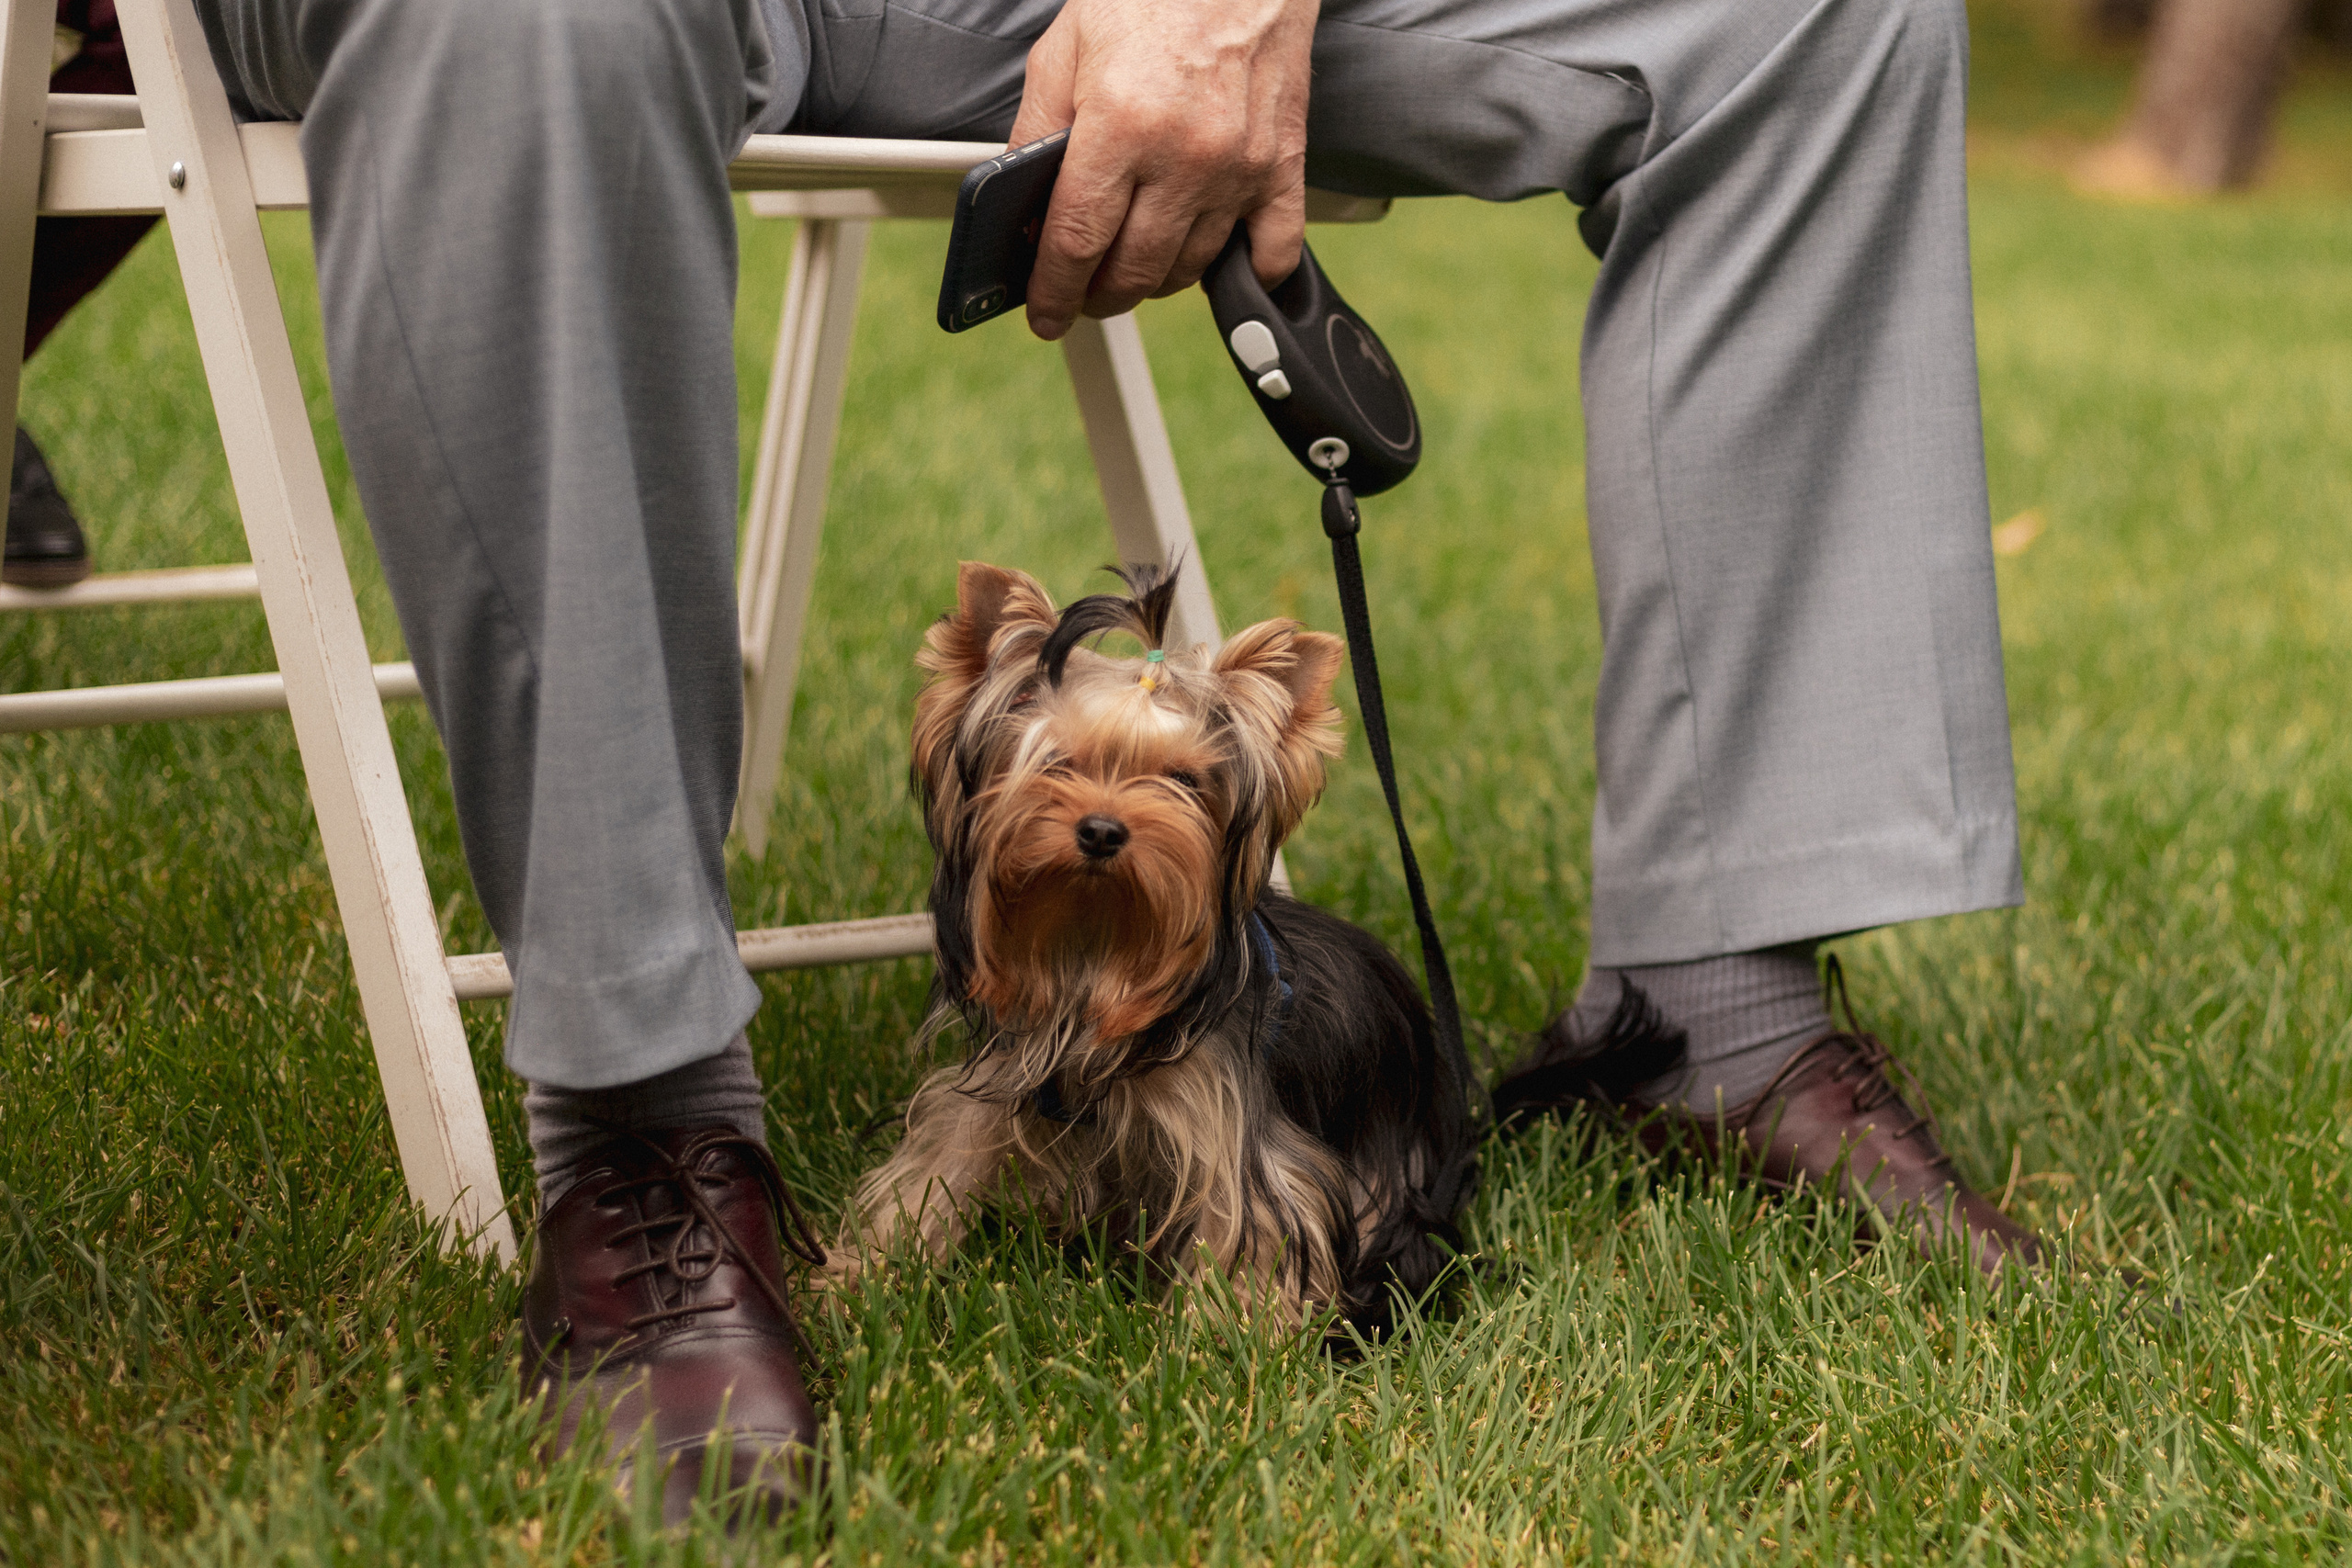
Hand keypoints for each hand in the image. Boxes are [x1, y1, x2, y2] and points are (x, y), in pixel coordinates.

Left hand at [1007, 0, 1316, 339]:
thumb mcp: (1064, 49)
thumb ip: (1036, 133)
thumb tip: (1019, 209)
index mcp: (1121, 124)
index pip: (1076, 242)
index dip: (1052, 291)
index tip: (1043, 315)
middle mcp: (1185, 155)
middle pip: (1132, 271)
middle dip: (1097, 295)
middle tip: (1080, 291)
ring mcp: (1240, 167)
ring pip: (1189, 269)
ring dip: (1153, 280)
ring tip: (1132, 263)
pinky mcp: (1283, 165)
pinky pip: (1270, 252)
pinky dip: (1240, 271)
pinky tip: (1208, 258)